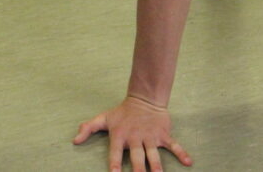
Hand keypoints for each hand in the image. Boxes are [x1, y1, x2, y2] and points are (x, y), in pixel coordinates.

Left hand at [74, 96, 191, 171]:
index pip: (116, 154)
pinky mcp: (163, 135)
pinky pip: (174, 145)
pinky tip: (188, 163)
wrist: (145, 98)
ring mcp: (151, 137)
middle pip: (138, 159)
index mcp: (120, 136)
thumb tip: (74, 140)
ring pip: (154, 155)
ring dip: (157, 168)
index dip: (115, 165)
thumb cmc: (123, 112)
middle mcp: (136, 138)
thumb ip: (88, 128)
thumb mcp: (104, 118)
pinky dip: (181, 153)